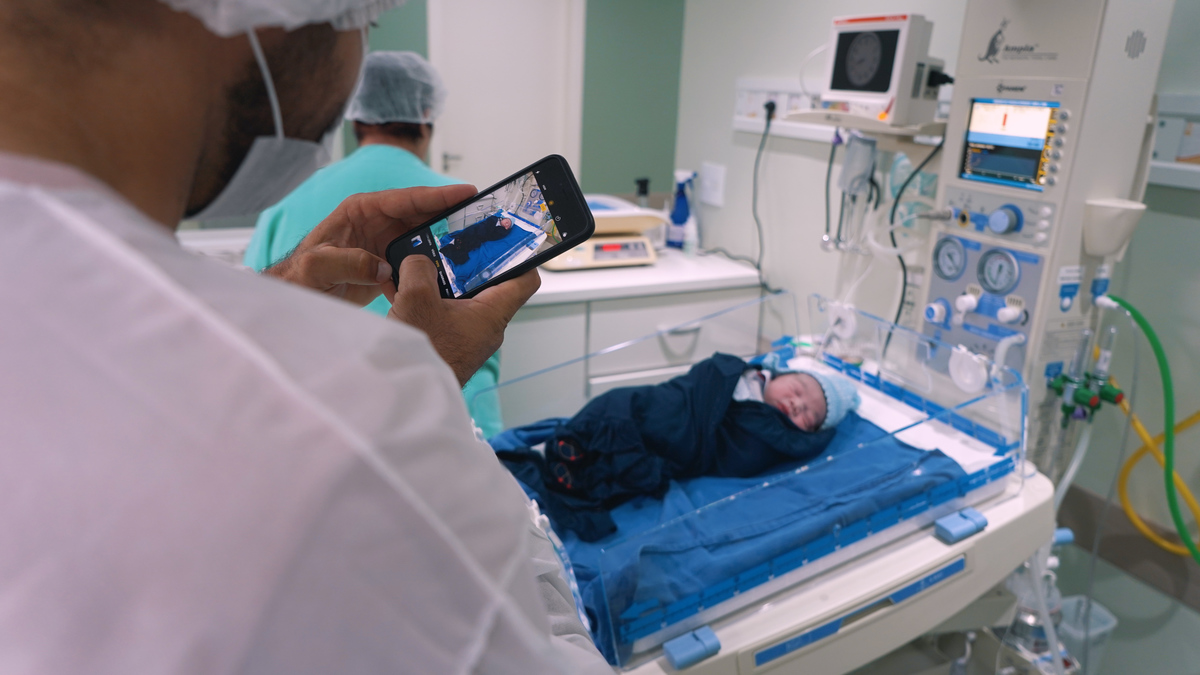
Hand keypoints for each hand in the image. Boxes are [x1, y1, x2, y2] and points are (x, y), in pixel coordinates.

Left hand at [265, 184, 477, 304]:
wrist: (295, 300)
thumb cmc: (299, 277)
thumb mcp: (318, 266)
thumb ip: (348, 262)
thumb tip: (383, 266)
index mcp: (361, 210)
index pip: (406, 198)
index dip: (438, 195)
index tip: (467, 192)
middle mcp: (376, 222)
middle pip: (422, 214)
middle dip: (451, 215)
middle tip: (482, 216)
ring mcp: (383, 242)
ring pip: (423, 237)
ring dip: (445, 242)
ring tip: (475, 243)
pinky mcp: (386, 264)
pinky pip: (416, 261)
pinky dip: (431, 266)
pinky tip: (451, 272)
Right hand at [388, 255, 539, 385]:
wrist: (404, 395)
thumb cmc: (422, 354)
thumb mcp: (416, 297)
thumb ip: (420, 268)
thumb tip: (418, 260)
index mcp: (493, 314)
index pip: (526, 279)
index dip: (522, 256)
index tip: (509, 239)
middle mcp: (487, 327)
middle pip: (489, 284)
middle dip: (467, 264)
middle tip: (450, 247)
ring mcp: (469, 337)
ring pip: (463, 299)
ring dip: (442, 283)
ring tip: (420, 268)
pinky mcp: (451, 344)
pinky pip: (445, 314)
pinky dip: (430, 300)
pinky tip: (406, 292)